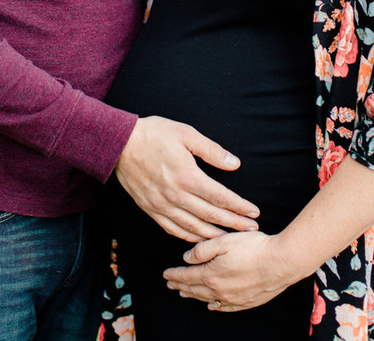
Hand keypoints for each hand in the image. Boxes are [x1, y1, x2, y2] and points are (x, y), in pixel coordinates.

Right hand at [114, 116, 259, 241]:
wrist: (119, 144)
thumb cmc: (154, 134)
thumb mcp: (186, 134)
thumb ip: (211, 150)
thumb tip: (234, 163)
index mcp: (187, 176)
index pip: (220, 197)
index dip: (239, 207)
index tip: (254, 213)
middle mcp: (176, 195)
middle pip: (211, 216)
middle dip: (234, 224)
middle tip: (251, 231)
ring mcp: (162, 205)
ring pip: (193, 227)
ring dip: (215, 235)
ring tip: (231, 239)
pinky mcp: (151, 209)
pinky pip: (173, 229)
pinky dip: (190, 236)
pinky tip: (200, 239)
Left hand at [163, 230, 292, 311]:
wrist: (282, 262)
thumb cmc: (254, 247)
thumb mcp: (224, 241)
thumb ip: (203, 249)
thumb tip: (187, 257)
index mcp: (212, 274)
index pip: (187, 276)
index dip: (175, 275)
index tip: (166, 274)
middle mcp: (220, 290)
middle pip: (195, 289)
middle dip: (181, 286)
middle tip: (170, 285)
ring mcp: (234, 298)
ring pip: (208, 299)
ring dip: (194, 296)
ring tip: (185, 293)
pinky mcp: (247, 301)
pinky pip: (225, 307)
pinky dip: (214, 306)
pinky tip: (211, 305)